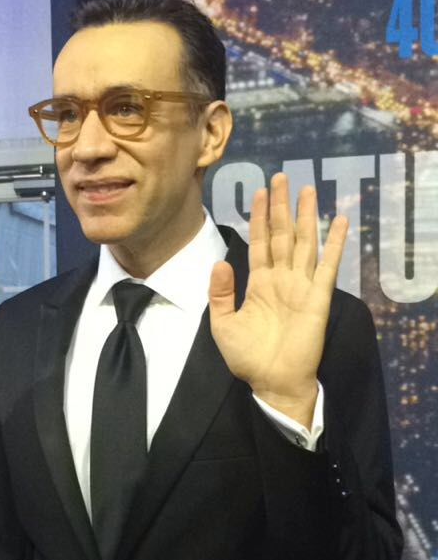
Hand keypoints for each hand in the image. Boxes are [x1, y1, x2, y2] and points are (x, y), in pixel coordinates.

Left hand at [209, 173, 347, 426]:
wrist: (272, 383)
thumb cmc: (248, 358)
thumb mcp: (223, 325)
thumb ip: (221, 294)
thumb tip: (220, 262)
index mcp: (259, 284)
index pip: (261, 243)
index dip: (261, 218)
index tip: (260, 191)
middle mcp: (282, 280)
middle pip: (283, 235)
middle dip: (281, 207)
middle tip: (281, 177)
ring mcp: (301, 286)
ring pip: (304, 243)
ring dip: (306, 216)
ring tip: (307, 189)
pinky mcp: (317, 298)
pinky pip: (327, 266)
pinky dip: (335, 243)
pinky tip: (339, 221)